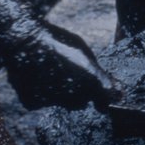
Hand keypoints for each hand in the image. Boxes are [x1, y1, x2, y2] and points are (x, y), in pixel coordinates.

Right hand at [0, 19, 118, 110]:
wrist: (25, 41)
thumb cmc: (56, 43)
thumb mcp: (83, 53)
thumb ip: (100, 75)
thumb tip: (119, 93)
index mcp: (90, 82)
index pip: (105, 103)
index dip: (103, 98)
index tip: (99, 92)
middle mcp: (73, 97)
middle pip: (80, 103)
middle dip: (79, 94)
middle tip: (69, 75)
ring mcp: (52, 102)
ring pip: (60, 102)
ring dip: (59, 93)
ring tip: (51, 72)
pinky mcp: (33, 103)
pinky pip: (41, 102)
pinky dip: (40, 93)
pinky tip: (37, 77)